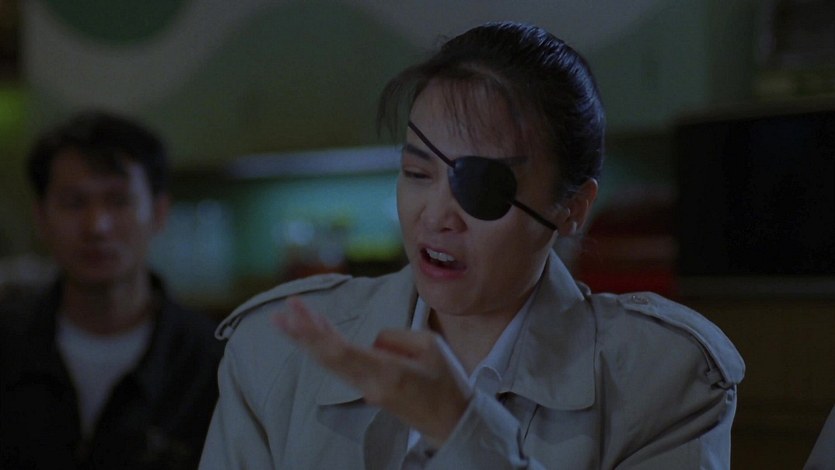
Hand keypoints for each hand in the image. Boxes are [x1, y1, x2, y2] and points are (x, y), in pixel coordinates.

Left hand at [274, 297, 471, 444]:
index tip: (296, 314)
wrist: (451, 423)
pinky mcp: (367, 389)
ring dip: (308, 339)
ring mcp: (366, 390)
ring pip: (330, 362)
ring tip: (286, 318)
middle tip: (280, 313)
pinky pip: (341, 365)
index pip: (342, 352)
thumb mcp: (430, 347)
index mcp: (387, 373)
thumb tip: (372, 340)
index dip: (315, 333)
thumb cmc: (446, 383)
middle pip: (327, 358)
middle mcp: (370, 384)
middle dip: (302, 334)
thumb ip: (396, 337)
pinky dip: (325, 346)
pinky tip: (315, 331)